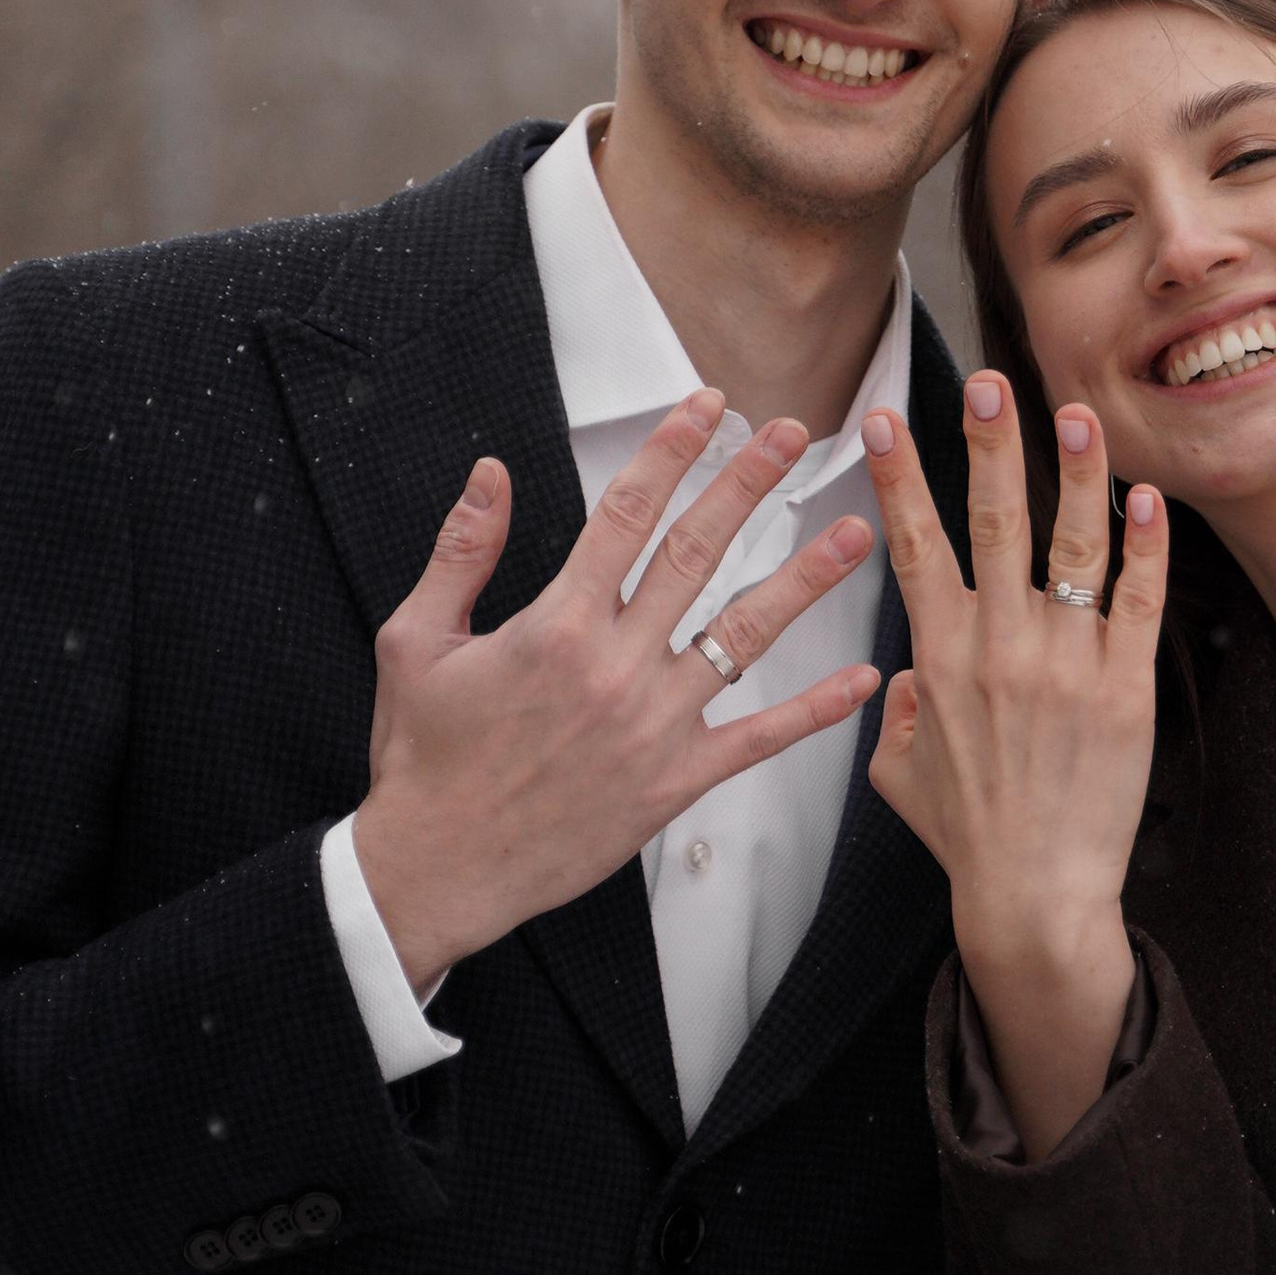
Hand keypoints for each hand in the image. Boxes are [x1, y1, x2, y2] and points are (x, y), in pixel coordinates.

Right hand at [353, 394, 879, 996]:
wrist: (439, 867)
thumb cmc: (423, 758)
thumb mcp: (415, 642)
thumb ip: (460, 552)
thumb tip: (489, 472)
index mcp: (555, 624)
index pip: (625, 514)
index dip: (670, 451)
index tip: (706, 407)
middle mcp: (615, 665)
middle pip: (696, 553)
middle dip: (748, 484)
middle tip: (791, 433)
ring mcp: (653, 724)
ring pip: (743, 636)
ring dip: (804, 580)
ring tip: (854, 534)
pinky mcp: (675, 781)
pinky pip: (758, 740)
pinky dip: (814, 711)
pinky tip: (860, 680)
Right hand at [861, 372, 1166, 1156]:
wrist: (1034, 897)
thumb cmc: (966, 840)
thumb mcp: (896, 774)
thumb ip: (887, 715)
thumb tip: (895, 679)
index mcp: (937, 659)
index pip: (913, 546)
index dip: (899, 478)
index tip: (885, 418)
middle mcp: (998, 648)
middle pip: (991, 523)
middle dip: (989, 445)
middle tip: (989, 383)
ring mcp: (1064, 665)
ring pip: (1072, 548)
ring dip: (1074, 475)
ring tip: (1077, 413)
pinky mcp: (1124, 689)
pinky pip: (1136, 603)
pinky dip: (1145, 547)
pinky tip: (1147, 498)